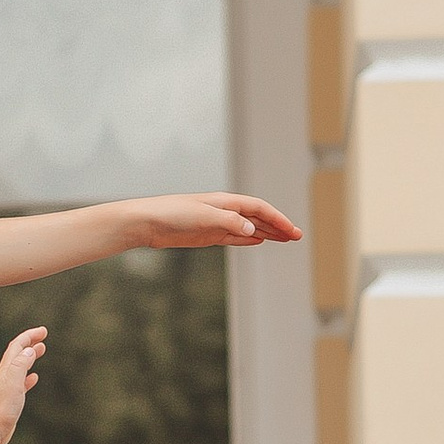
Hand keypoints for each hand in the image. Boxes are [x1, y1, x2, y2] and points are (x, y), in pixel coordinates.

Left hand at [0, 324, 46, 443]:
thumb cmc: (0, 408)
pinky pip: (20, 382)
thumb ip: (21, 364)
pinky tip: (33, 378)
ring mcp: (6, 387)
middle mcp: (5, 375)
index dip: (30, 336)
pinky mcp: (9, 400)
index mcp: (6, 369)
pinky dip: (28, 377)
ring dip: (30, 356)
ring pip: (20, 366)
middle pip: (18, 353)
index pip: (18, 346)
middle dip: (30, 342)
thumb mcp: (13, 381)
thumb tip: (30, 350)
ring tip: (40, 351)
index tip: (43, 331)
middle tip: (43, 336)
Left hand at [124, 194, 299, 250]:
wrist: (146, 223)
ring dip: (268, 233)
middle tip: (297, 237)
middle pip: (258, 217)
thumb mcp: (203, 217)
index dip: (278, 219)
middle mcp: (223, 211)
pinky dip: (248, 239)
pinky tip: (259, 241)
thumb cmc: (172, 214)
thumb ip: (230, 223)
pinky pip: (234, 237)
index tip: (293, 232)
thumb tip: (254, 230)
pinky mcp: (207, 235)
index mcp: (225, 202)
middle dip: (278, 226)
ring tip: (285, 240)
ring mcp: (216, 223)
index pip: (259, 209)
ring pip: (249, 228)